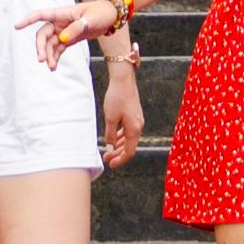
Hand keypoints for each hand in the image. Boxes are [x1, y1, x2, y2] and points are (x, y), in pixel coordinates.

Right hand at [31, 0, 127, 67]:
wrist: (111, 15)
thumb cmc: (100, 12)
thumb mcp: (90, 20)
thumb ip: (76, 28)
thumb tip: (62, 39)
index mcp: (62, 13)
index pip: (41, 15)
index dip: (28, 20)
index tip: (17, 26)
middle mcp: (60, 22)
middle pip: (43, 34)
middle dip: (41, 47)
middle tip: (42, 60)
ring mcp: (64, 31)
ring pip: (50, 44)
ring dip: (49, 55)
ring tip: (51, 67)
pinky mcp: (69, 39)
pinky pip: (58, 49)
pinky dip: (55, 57)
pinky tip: (54, 67)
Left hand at [100, 51, 143, 168]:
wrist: (123, 80)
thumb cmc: (117, 98)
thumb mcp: (110, 118)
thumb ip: (110, 135)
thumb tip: (109, 148)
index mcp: (134, 129)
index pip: (129, 151)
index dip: (120, 159)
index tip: (110, 164)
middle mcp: (138, 126)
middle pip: (129, 146)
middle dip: (117, 153)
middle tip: (105, 157)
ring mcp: (137, 120)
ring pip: (128, 138)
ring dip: (118, 145)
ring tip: (107, 149)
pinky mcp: (134, 115)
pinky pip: (128, 131)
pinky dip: (120, 136)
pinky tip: (112, 138)